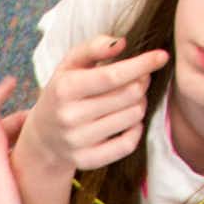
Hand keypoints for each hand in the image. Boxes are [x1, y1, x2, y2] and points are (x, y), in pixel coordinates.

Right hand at [24, 31, 168, 174]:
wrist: (42, 138)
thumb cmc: (62, 94)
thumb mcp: (69, 65)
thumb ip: (93, 47)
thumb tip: (122, 43)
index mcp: (65, 89)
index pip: (113, 76)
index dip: (142, 64)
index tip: (162, 56)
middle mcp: (69, 117)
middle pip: (129, 95)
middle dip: (142, 83)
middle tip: (139, 79)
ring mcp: (77, 142)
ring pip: (133, 117)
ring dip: (139, 104)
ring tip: (130, 100)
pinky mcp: (87, 161)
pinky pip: (128, 144)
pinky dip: (136, 129)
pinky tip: (130, 121)